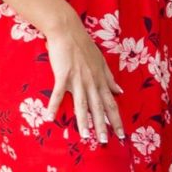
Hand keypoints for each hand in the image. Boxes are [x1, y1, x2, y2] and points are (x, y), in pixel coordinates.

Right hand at [43, 13, 125, 145]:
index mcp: (100, 80)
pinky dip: (54, 106)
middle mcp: (91, 82)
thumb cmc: (83, 45)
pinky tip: (49, 118)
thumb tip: (120, 91)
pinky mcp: (63, 75)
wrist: (67, 30)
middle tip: (104, 142)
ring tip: (85, 137)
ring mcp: (78, 79)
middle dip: (102, 126)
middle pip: (98, 108)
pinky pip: (59, 94)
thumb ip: (110, 78)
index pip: (111, 104)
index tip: (121, 135)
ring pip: (82, 104)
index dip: (116, 120)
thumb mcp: (101, 61)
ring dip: (84, 121)